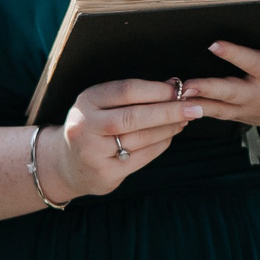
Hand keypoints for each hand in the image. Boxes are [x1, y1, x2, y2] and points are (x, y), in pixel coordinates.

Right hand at [44, 79, 201, 202]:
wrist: (64, 164)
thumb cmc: (92, 126)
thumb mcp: (101, 104)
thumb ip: (132, 95)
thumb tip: (174, 85)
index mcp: (87, 101)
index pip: (127, 90)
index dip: (157, 89)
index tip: (180, 89)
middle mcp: (86, 126)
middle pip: (134, 116)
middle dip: (169, 111)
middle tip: (195, 107)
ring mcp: (93, 153)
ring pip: (140, 138)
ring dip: (168, 128)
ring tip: (185, 120)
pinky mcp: (105, 174)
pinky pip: (141, 158)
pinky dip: (160, 145)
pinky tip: (171, 136)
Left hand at [181, 8, 259, 144]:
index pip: (252, 62)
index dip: (233, 54)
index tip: (213, 45)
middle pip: (230, 92)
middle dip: (208, 89)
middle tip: (186, 85)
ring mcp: (249, 109)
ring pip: (219, 109)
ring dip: (196, 104)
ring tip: (174, 97)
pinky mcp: (242, 117)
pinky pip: (218, 115)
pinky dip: (198, 112)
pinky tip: (177, 107)